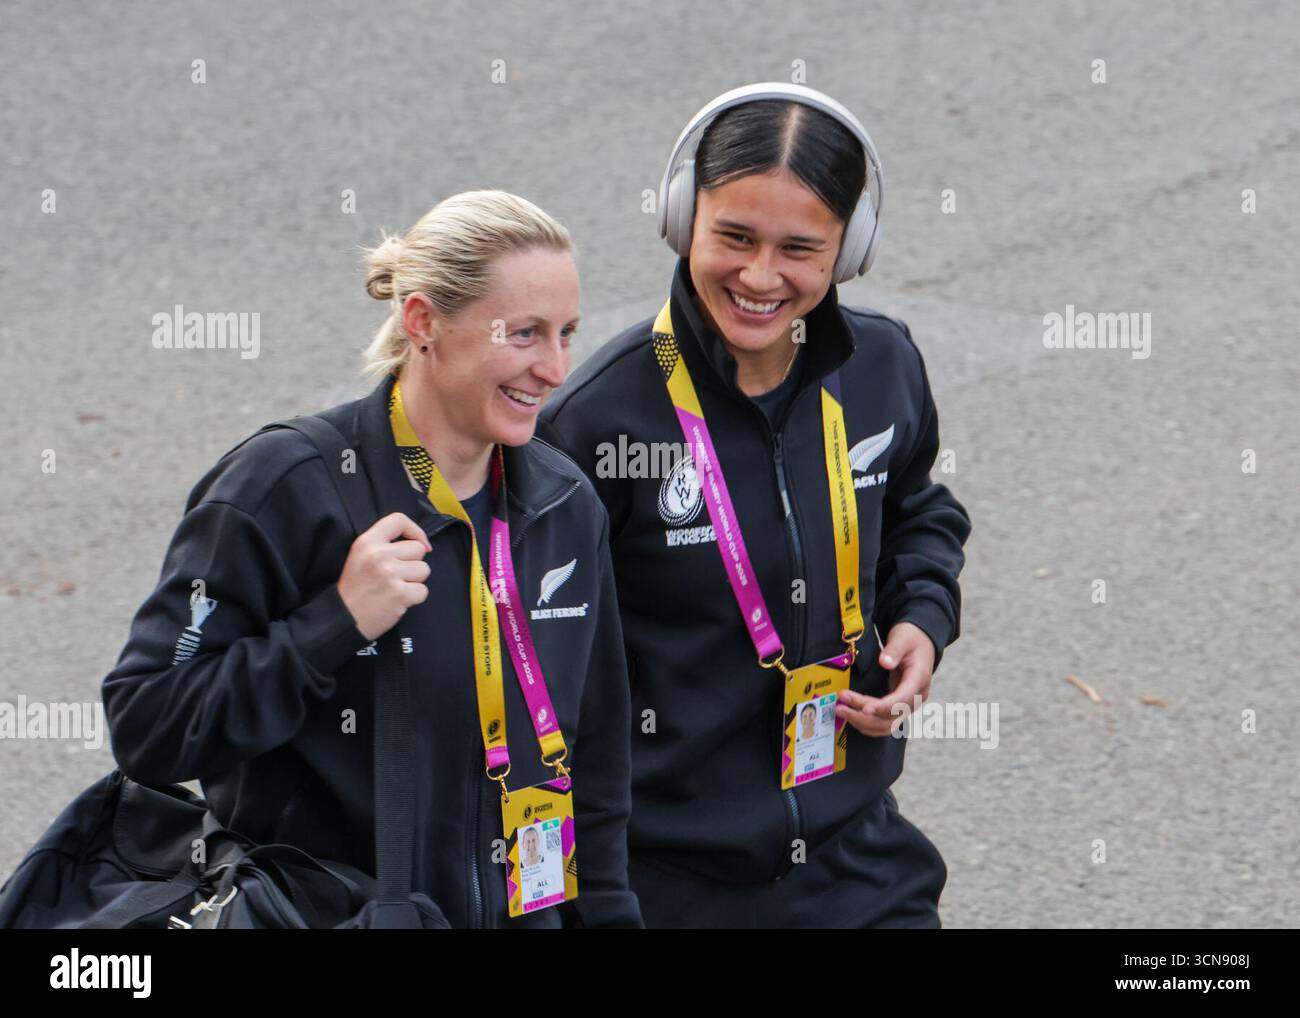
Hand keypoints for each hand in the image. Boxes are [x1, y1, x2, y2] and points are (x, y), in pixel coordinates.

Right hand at [336, 512, 431, 640]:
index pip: (399, 520)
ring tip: (396, 588)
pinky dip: (415, 598)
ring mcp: (390, 574)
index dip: (415, 530)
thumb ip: (383, 545)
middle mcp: (379, 555)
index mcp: (367, 542)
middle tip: (396, 576)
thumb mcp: (360, 556)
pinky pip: (423, 591)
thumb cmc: (355, 589)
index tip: (420, 543)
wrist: (343, 619)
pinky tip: (398, 601)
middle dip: (413, 563)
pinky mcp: (400, 594)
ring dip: (415, 581)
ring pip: (424, 570)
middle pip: (418, 549)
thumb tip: (419, 542)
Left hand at [834, 621, 934, 737]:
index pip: (902, 700)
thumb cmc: (910, 639)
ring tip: (841, 710)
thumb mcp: (903, 638)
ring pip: (886, 725)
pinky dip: (866, 722)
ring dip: (863, 722)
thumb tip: (884, 662)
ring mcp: (907, 705)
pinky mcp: (898, 707)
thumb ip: (894, 650)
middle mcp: (915, 697)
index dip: (883, 707)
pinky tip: (850, 714)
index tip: (864, 709)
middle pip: (890, 716)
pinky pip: (883, 722)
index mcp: (918, 680)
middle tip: (840, 706)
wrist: (919, 643)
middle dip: (864, 716)